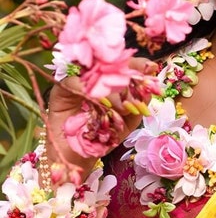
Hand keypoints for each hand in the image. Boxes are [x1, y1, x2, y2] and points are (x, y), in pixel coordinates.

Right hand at [45, 56, 157, 175]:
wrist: (79, 155)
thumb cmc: (104, 136)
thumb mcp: (129, 120)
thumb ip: (140, 103)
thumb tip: (150, 88)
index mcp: (112, 79)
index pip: (125, 64)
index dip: (139, 64)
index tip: (152, 68)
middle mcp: (95, 76)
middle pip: (110, 62)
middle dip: (126, 71)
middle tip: (138, 83)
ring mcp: (78, 80)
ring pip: (94, 72)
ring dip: (110, 84)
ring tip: (123, 106)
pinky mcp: (62, 88)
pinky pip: (75, 83)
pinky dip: (90, 92)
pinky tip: (102, 104)